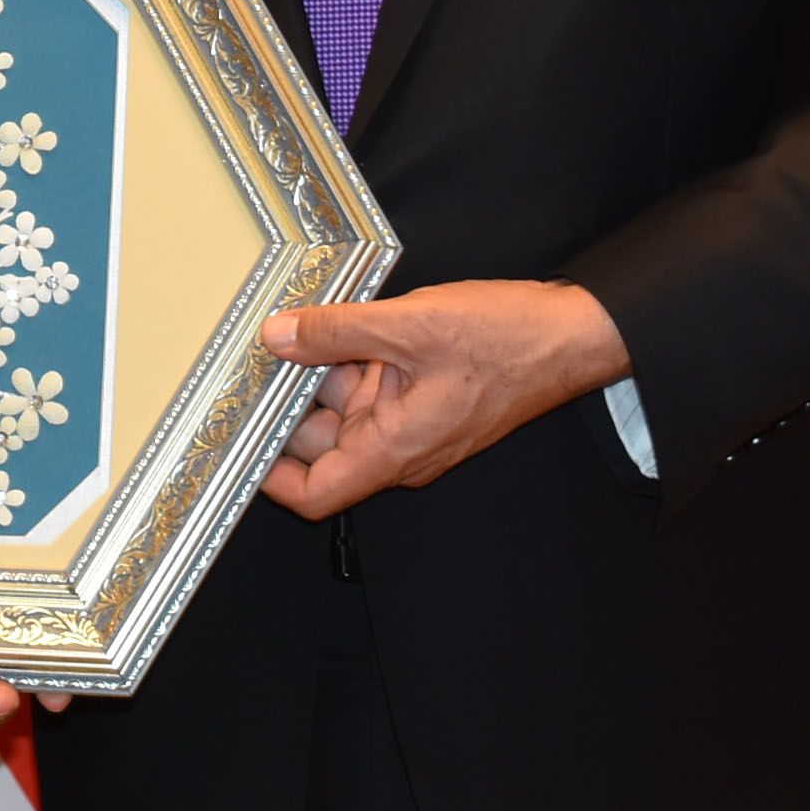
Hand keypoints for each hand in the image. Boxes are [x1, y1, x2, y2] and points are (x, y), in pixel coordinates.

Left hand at [259, 280, 628, 520]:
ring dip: (317, 369)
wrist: (572, 334)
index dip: (270, 476)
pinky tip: (334, 317)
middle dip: (286, 404)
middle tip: (249, 360)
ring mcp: (413, 420)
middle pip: (322, 442)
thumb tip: (279, 337)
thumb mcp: (411, 326)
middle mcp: (401, 445)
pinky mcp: (425, 393)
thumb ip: (338, 332)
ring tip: (287, 324)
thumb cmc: (507, 341)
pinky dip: (349, 355)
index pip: (317, 493)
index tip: (236, 440)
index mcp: (395, 449)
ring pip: (345, 405)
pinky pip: (372, 383)